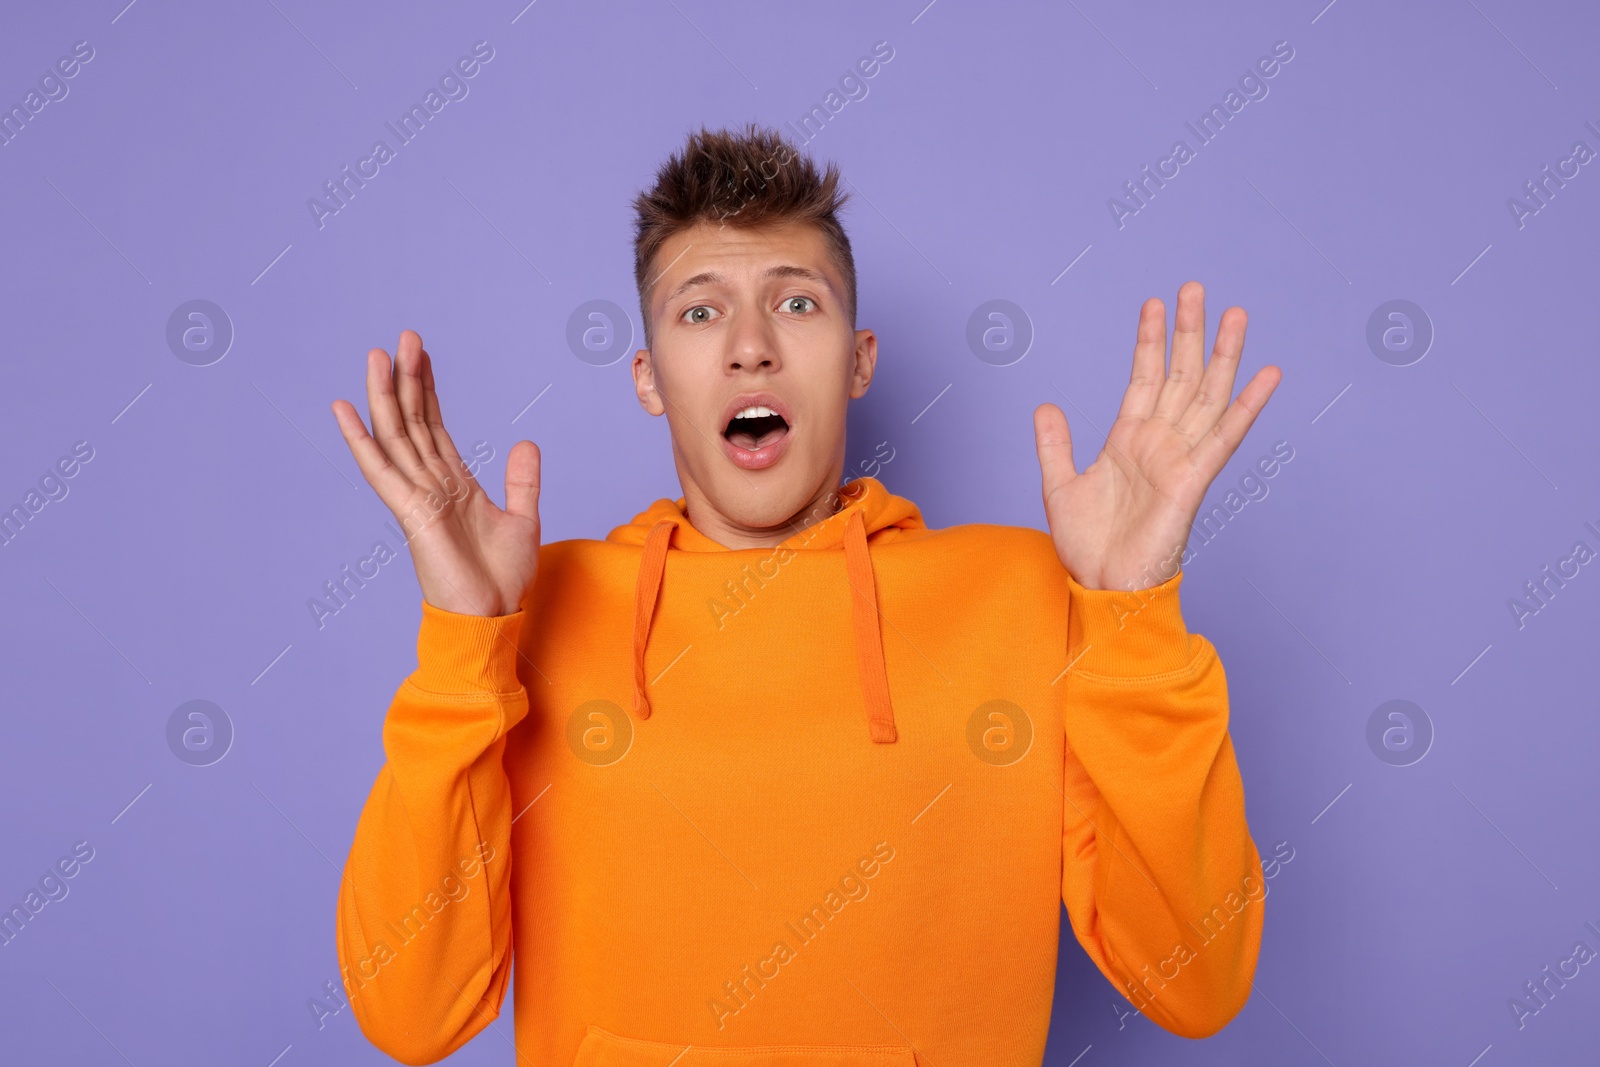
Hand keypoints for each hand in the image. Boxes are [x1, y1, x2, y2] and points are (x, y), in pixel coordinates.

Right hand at [331, 329, 541, 616]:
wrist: (494, 616)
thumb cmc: (503, 578)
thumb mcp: (523, 518)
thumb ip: (521, 481)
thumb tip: (525, 443)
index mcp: (454, 484)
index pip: (436, 426)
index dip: (429, 389)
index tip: (422, 353)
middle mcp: (430, 485)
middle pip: (413, 421)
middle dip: (407, 379)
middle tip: (403, 337)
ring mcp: (416, 497)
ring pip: (396, 435)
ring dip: (385, 395)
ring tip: (376, 355)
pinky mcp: (409, 513)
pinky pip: (380, 470)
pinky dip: (361, 439)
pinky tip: (345, 408)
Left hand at [1033, 281, 1280, 591]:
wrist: (1101, 586)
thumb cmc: (1087, 546)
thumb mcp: (1059, 486)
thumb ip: (1055, 444)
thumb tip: (1045, 405)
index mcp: (1129, 440)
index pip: (1144, 377)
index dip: (1149, 341)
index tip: (1155, 302)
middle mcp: (1160, 443)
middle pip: (1179, 375)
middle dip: (1188, 332)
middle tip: (1195, 287)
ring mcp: (1180, 458)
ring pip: (1206, 395)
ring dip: (1222, 355)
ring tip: (1235, 313)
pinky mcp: (1193, 480)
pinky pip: (1224, 437)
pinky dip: (1247, 405)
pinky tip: (1267, 375)